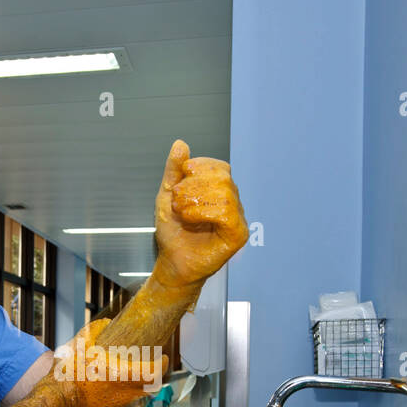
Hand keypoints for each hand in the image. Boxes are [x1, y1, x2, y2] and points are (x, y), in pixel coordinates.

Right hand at [45, 319, 168, 406]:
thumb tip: (104, 324)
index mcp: (123, 377)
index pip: (155, 373)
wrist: (53, 405)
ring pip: (129, 402)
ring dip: (126, 393)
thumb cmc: (67, 379)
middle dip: (145, 380)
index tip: (162, 359)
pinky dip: (109, 405)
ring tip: (113, 384)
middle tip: (140, 371)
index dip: (162, 365)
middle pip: (146, 389)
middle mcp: (124, 397)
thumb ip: (95, 332)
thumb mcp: (80, 346)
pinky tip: (97, 398)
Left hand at [153, 139, 249, 289]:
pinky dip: (204, 212)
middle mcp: (232, 202)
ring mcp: (237, 218)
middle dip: (195, 184)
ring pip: (226, 193)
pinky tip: (190, 219)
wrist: (172, 261)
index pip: (219, 167)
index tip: (180, 181)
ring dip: (196, 198)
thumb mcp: (168, 195)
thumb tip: (181, 144)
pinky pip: (228, 213)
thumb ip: (174, 171)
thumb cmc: (173, 233)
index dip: (199, 167)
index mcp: (220, 190)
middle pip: (223, 177)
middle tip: (177, 200)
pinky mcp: (238, 235)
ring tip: (181, 211)